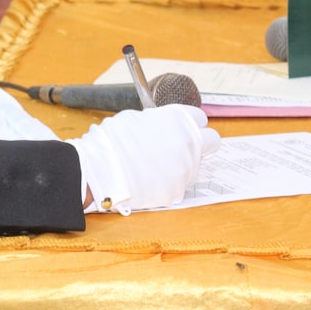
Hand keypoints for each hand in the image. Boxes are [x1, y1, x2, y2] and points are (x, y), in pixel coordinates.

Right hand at [67, 104, 219, 214]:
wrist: (99, 169)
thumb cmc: (111, 141)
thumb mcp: (133, 118)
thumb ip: (157, 120)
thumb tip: (163, 123)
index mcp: (177, 119)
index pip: (200, 118)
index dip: (191, 124)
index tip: (184, 129)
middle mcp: (188, 143)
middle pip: (211, 142)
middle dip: (199, 144)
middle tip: (181, 148)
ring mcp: (185, 169)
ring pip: (194, 166)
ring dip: (181, 165)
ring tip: (154, 165)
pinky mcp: (177, 190)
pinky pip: (178, 184)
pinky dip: (167, 182)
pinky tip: (148, 179)